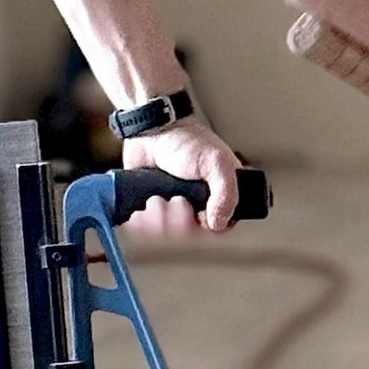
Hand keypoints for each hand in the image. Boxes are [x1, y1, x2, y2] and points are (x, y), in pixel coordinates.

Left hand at [119, 117, 241, 235]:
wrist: (151, 130)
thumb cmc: (186, 141)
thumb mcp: (216, 162)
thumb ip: (227, 192)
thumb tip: (220, 224)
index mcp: (218, 199)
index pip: (216, 230)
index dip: (203, 227)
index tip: (197, 213)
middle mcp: (196, 207)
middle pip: (187, 238)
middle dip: (177, 220)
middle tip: (176, 200)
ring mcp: (171, 210)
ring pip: (164, 236)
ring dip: (157, 218)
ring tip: (157, 198)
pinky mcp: (148, 211)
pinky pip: (143, 231)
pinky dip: (141, 221)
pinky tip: (144, 204)